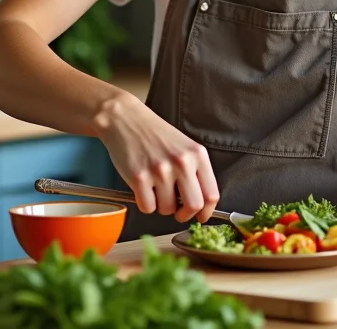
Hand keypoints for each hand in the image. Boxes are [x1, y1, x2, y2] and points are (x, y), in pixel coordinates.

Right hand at [93, 93, 219, 223]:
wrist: (125, 119)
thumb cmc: (155, 135)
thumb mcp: (184, 147)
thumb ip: (195, 172)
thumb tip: (201, 206)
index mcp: (197, 154)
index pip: (211, 194)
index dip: (206, 212)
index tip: (200, 216)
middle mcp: (181, 162)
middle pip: (193, 206)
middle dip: (185, 215)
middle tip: (178, 212)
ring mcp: (160, 170)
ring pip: (168, 209)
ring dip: (162, 206)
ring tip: (155, 189)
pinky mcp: (139, 177)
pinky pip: (148, 208)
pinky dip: (145, 203)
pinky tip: (143, 188)